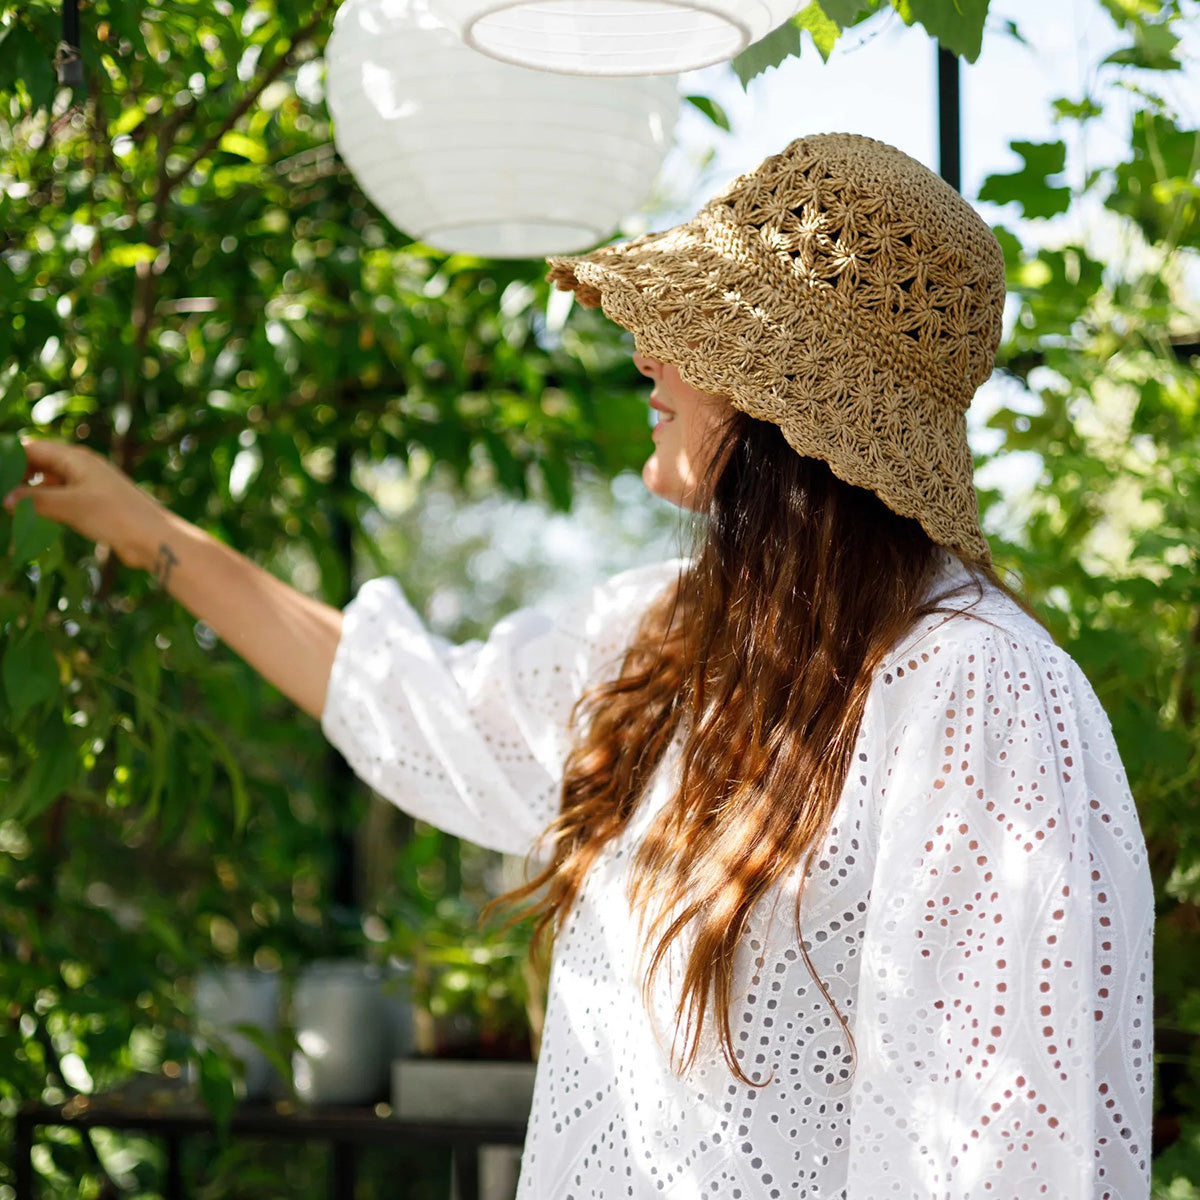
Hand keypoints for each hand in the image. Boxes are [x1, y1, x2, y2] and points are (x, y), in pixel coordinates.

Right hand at [3, 439, 168, 572]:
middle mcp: (81, 467)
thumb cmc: (115, 516)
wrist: (153, 538)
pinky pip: (61, 499)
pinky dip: (45, 506)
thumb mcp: (70, 506)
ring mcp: (87, 486)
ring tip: (12, 508)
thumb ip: (35, 500)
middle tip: (3, 497)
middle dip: (17, 477)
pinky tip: (33, 519)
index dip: (11, 460)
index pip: (32, 449)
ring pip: (48, 484)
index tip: (0, 478)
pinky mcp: (93, 505)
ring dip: (30, 494)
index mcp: (76, 458)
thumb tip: (5, 498)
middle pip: (39, 464)